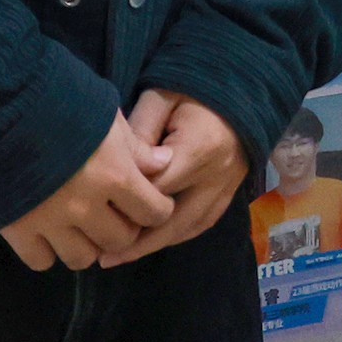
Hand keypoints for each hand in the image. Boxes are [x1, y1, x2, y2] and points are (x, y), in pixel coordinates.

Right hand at [0, 112, 181, 271]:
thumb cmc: (59, 103)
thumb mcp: (106, 116)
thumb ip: (136, 147)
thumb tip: (163, 165)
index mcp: (115, 176)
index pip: (155, 213)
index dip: (156, 209)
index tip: (150, 203)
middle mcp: (87, 206)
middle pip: (119, 240)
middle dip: (121, 229)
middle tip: (112, 215)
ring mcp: (51, 222)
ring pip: (82, 258)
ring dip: (85, 246)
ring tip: (78, 228)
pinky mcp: (18, 230)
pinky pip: (41, 261)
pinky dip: (47, 252)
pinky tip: (46, 233)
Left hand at [110, 90, 248, 261]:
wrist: (244, 83)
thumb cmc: (195, 86)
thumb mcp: (160, 98)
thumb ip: (139, 134)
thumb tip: (120, 171)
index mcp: (199, 149)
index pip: (157, 189)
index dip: (127, 206)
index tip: (97, 219)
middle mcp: (218, 174)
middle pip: (174, 221)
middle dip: (139, 243)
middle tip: (104, 258)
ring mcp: (229, 185)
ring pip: (191, 228)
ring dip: (157, 245)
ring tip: (124, 256)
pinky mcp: (233, 188)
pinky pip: (205, 221)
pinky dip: (179, 235)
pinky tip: (156, 242)